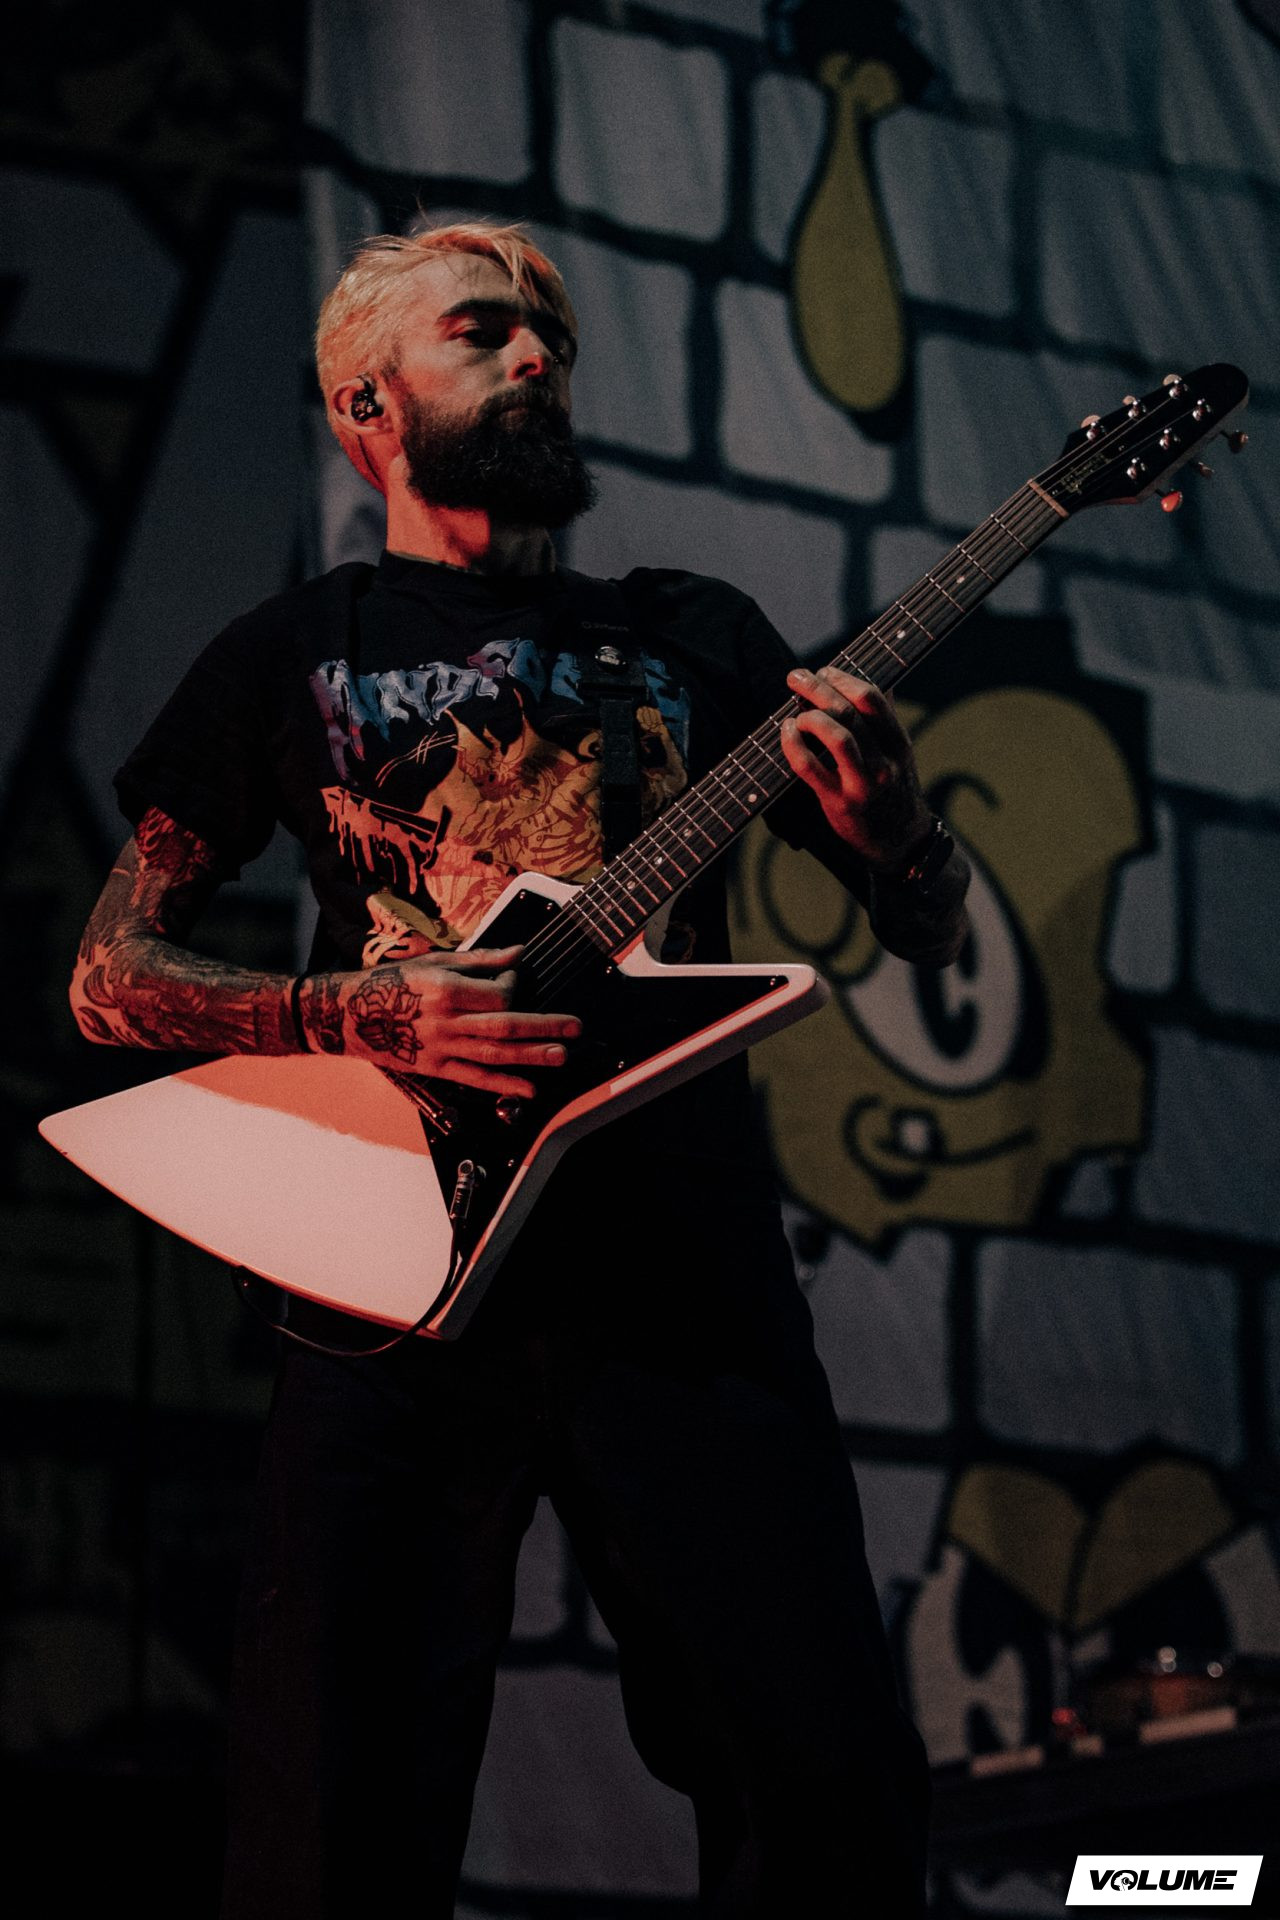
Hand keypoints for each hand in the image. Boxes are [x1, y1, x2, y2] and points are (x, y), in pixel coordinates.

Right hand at [300, 945, 581, 1096]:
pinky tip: (529, 1088)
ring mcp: (441, 1048)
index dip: (516, 987)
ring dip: (531, 1056)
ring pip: (494, 1054)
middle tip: (576, 1027)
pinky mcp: (435, 1068)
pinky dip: (503, 1084)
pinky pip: (474, 1078)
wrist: (347, 1014)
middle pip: (504, 1025)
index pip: (498, 994)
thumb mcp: (434, 961)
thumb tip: (520, 954)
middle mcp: (446, 1021)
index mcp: (446, 988)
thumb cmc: (392, 982)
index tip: (517, 980)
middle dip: (544, 1026)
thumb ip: (480, 961)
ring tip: (561, 1055)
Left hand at [782, 665, 933, 868]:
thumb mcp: (898, 754)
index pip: (872, 698)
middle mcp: (884, 761)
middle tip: (796, 678)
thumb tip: (873, 679)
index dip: (843, 678)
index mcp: (898, 743)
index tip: (824, 671)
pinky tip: (787, 732)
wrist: (899, 842)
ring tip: (797, 714)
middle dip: (818, 687)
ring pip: (837, 737)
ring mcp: (863, 784)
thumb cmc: (892, 792)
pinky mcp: (839, 803)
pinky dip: (793, 744)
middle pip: (851, 712)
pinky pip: (810, 768)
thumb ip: (884, 719)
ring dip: (810, 716)